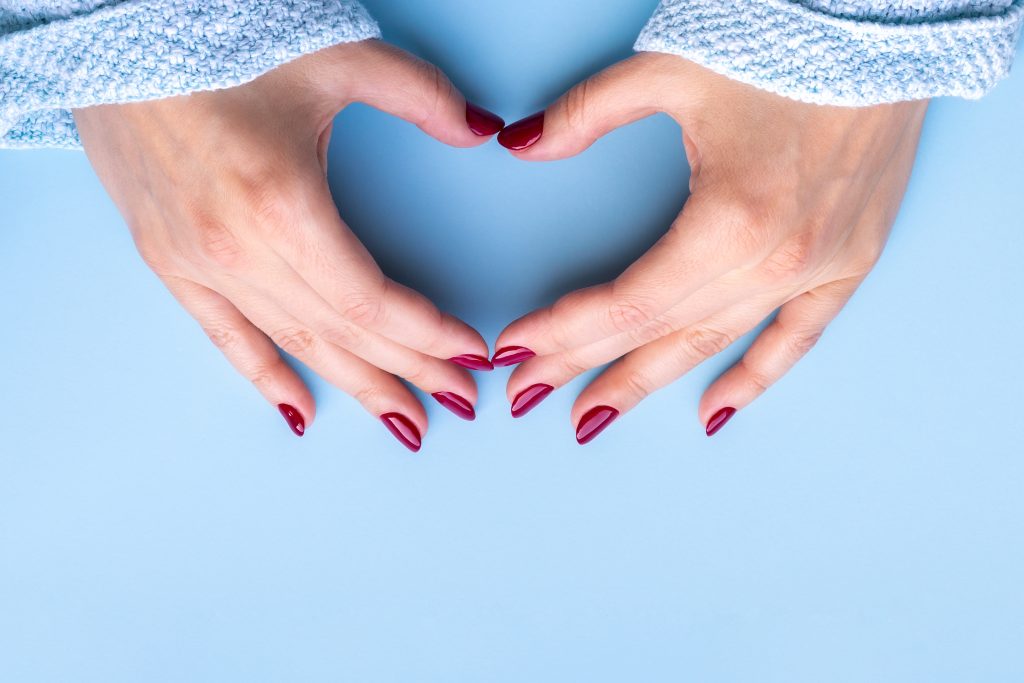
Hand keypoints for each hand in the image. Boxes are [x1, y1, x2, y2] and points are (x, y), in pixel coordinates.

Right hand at [74, 40, 505, 449]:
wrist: (112, 28)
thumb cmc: (220, 39)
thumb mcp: (338, 56)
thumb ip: (421, 96)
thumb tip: (479, 129)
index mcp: (282, 205)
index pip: (372, 302)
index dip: (428, 336)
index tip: (469, 354)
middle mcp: (236, 248)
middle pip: (341, 335)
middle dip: (409, 372)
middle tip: (457, 401)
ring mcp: (196, 260)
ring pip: (291, 345)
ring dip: (354, 386)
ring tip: (403, 418)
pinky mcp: (165, 258)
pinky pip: (222, 336)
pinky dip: (264, 376)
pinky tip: (300, 412)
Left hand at [494, 53, 927, 442]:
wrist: (888, 28)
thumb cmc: (785, 44)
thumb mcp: (667, 70)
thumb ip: (584, 114)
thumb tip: (521, 143)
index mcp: (727, 219)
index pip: (625, 303)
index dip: (563, 331)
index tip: (515, 349)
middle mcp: (774, 260)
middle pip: (657, 332)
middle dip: (585, 366)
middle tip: (529, 393)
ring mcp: (817, 268)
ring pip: (714, 345)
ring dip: (648, 382)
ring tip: (594, 414)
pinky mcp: (850, 261)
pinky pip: (797, 339)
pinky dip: (755, 378)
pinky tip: (712, 412)